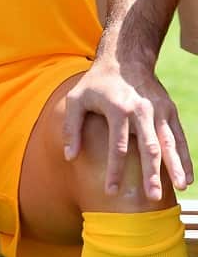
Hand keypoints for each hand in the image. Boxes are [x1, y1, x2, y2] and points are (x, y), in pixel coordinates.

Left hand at [62, 60, 191, 199]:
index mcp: (117, 109)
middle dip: (150, 174)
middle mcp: (141, 111)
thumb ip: (72, 127)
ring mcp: (158, 111)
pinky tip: (187, 177)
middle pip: (148, 147)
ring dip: (175, 167)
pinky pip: (179, 137)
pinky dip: (184, 157)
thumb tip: (69, 156)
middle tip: (152, 198)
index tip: (111, 191)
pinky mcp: (169, 111)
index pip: (117, 146)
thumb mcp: (76, 99)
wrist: (125, 59)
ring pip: (169, 143)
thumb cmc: (96, 83)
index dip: (115, 170)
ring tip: (179, 188)